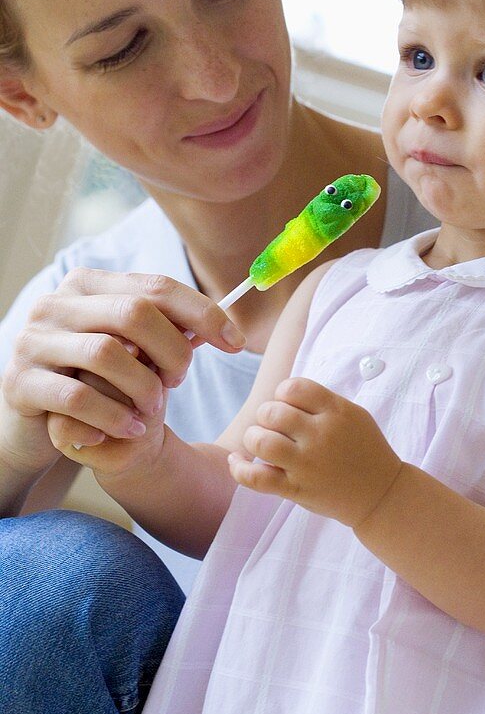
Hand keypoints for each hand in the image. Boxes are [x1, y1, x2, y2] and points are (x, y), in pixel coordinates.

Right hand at [0, 267, 245, 469]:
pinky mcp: (20, 383)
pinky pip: (78, 397)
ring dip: (144, 386)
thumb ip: (163, 331)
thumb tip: (220, 327)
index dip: (203, 312)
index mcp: (88, 284)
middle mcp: (56, 304)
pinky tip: (131, 428)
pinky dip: (114, 415)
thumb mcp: (130, 348)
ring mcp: (33, 342)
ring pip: (107, 353)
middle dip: (173, 351)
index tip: (235, 342)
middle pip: (134, 313)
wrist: (34, 423)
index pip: (156, 286)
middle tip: (180, 381)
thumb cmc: (93, 379)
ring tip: (153, 409)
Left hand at [228, 377, 401, 526]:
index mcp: (336, 412)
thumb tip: (280, 393)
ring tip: (261, 442)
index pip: (293, 387)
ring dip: (254, 437)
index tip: (288, 405)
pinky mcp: (297, 490)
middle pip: (272, 412)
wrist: (381, 493)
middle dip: (266, 415)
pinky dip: (239, 468)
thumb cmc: (364, 449)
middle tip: (275, 426)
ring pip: (260, 441)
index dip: (282, 392)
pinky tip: (236, 461)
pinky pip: (257, 478)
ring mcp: (307, 464)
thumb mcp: (353, 414)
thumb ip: (320, 402)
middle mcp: (321, 436)